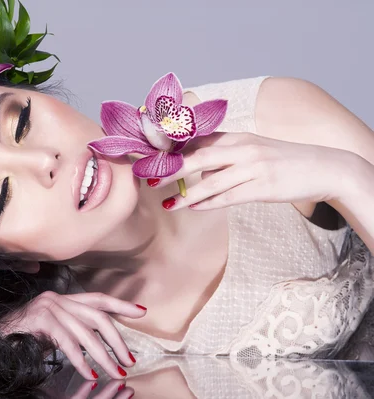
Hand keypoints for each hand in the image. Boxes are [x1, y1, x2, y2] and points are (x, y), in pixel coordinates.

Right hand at [0, 290, 145, 379]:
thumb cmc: (21, 337)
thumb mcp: (52, 331)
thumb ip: (73, 331)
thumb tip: (99, 346)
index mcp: (62, 299)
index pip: (97, 298)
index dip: (120, 304)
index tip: (141, 312)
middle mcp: (57, 298)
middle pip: (97, 317)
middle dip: (116, 340)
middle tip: (128, 360)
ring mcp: (49, 307)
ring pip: (86, 332)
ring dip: (103, 356)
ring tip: (115, 371)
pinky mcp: (41, 319)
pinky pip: (67, 342)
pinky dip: (80, 360)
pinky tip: (88, 372)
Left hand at [150, 131, 356, 210]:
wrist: (323, 168)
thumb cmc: (282, 160)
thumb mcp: (252, 148)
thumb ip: (224, 152)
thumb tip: (195, 162)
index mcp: (238, 137)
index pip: (199, 140)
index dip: (173, 148)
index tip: (151, 155)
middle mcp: (243, 148)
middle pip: (200, 157)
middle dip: (173, 168)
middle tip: (150, 177)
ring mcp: (254, 168)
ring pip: (212, 181)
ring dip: (187, 193)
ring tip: (168, 203)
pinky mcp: (263, 187)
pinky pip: (230, 197)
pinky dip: (210, 203)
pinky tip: (194, 208)